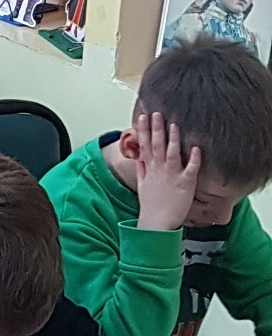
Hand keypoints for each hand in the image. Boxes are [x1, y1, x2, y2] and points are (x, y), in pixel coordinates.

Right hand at [133, 112, 199, 232]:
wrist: (157, 222)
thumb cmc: (150, 205)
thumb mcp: (141, 185)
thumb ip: (141, 169)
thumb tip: (138, 157)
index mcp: (149, 169)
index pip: (144, 145)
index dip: (143, 130)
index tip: (142, 117)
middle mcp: (159, 169)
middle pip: (157, 145)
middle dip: (156, 128)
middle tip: (157, 114)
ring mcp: (172, 176)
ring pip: (172, 153)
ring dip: (173, 139)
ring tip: (174, 125)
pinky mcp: (185, 183)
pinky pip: (191, 169)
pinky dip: (194, 159)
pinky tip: (196, 148)